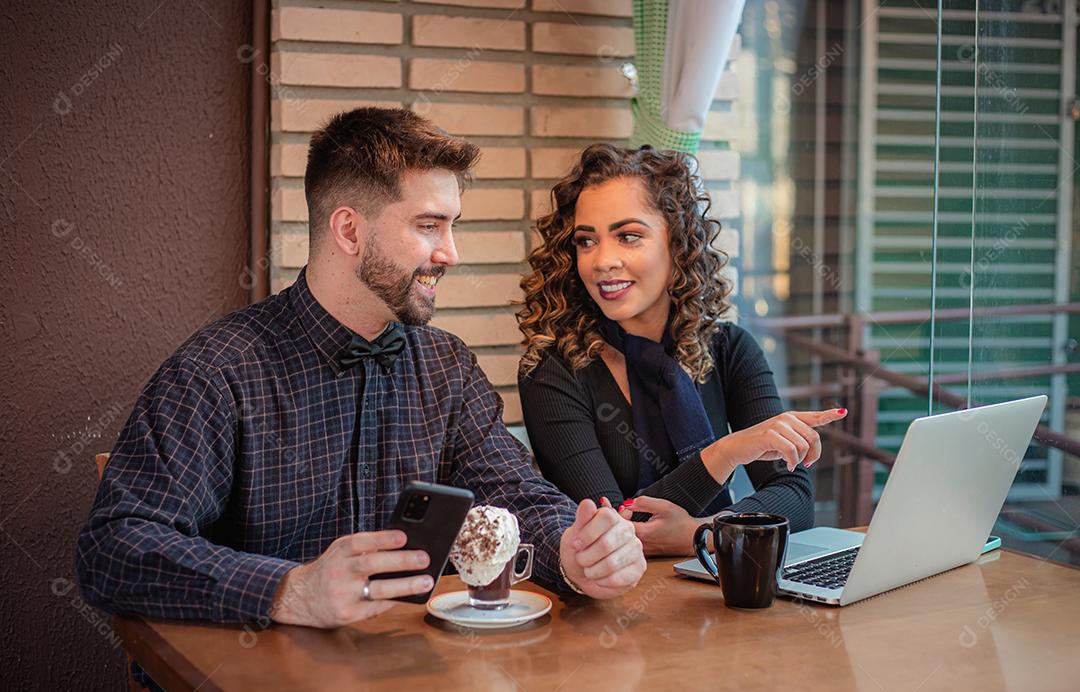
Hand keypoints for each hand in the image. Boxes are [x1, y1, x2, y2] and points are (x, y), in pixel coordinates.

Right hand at [270, 530, 432, 627]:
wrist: (299, 598)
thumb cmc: (330, 570)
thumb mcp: (340, 552)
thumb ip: (366, 548)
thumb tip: (404, 545)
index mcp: (339, 551)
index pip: (360, 542)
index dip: (382, 538)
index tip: (403, 536)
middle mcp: (339, 571)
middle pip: (371, 565)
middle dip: (401, 561)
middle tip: (424, 558)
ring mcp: (342, 595)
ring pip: (377, 590)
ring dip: (405, 586)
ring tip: (426, 582)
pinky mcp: (347, 614)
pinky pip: (376, 608)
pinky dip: (394, 601)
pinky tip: (411, 597)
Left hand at [559, 498, 645, 598]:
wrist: (581, 572)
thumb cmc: (579, 550)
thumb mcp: (574, 534)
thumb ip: (581, 519)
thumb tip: (588, 503)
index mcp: (612, 517)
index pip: (606, 516)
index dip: (588, 533)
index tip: (576, 544)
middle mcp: (628, 530)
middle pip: (607, 544)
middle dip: (587, 557)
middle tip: (580, 559)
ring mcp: (636, 548)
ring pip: (612, 564)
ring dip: (593, 571)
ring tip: (588, 570)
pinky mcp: (639, 568)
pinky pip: (618, 578)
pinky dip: (602, 581)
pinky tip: (598, 578)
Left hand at [616, 495, 697, 556]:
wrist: (694, 539)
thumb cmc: (682, 524)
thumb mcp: (664, 506)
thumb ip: (643, 502)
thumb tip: (627, 502)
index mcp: (643, 533)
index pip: (617, 523)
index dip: (613, 511)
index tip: (612, 502)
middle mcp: (640, 545)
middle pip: (617, 532)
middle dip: (616, 517)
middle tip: (624, 507)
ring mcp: (643, 551)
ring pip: (623, 539)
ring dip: (621, 525)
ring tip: (628, 513)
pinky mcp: (646, 553)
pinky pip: (630, 543)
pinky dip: (628, 533)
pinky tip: (633, 523)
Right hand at [702, 408, 846, 476]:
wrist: (738, 448)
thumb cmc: (762, 446)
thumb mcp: (783, 442)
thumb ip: (799, 440)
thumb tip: (813, 451)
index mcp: (791, 418)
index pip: (815, 416)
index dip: (830, 415)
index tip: (843, 412)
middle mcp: (787, 418)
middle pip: (814, 437)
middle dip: (814, 454)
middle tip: (807, 464)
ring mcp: (778, 425)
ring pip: (803, 446)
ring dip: (800, 460)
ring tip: (791, 463)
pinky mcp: (770, 434)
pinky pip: (791, 451)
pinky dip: (792, 461)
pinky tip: (788, 465)